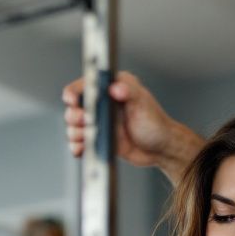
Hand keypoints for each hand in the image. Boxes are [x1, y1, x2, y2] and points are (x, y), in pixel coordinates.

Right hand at [62, 72, 176, 165]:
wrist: (161, 149)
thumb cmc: (155, 123)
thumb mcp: (143, 103)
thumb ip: (129, 91)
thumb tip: (115, 87)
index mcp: (110, 88)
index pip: (84, 86)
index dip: (74, 93)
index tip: (73, 100)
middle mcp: (101, 104)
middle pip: (74, 107)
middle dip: (75, 115)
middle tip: (86, 121)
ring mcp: (98, 122)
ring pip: (74, 126)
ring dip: (75, 132)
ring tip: (86, 137)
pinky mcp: (98, 139)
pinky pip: (80, 142)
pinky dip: (77, 146)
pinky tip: (82, 149)